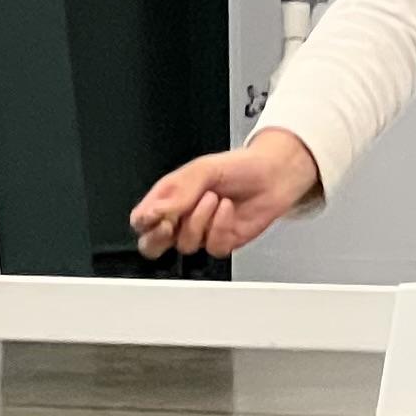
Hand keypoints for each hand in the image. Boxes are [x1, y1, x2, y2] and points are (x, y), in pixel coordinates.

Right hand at [130, 128, 320, 260]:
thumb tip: (155, 210)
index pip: (141, 220)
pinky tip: (227, 209)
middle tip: (169, 224)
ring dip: (199, 221)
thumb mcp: (202, 169)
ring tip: (213, 197)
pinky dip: (220, 228)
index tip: (155, 215)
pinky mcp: (223, 242)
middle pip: (153, 245)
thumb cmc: (238, 168)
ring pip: (185, 245)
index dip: (143, 223)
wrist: (273, 176)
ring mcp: (202, 233)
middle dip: (158, 238)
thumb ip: (177, 190)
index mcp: (169, 198)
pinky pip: (212, 247)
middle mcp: (182, 218)